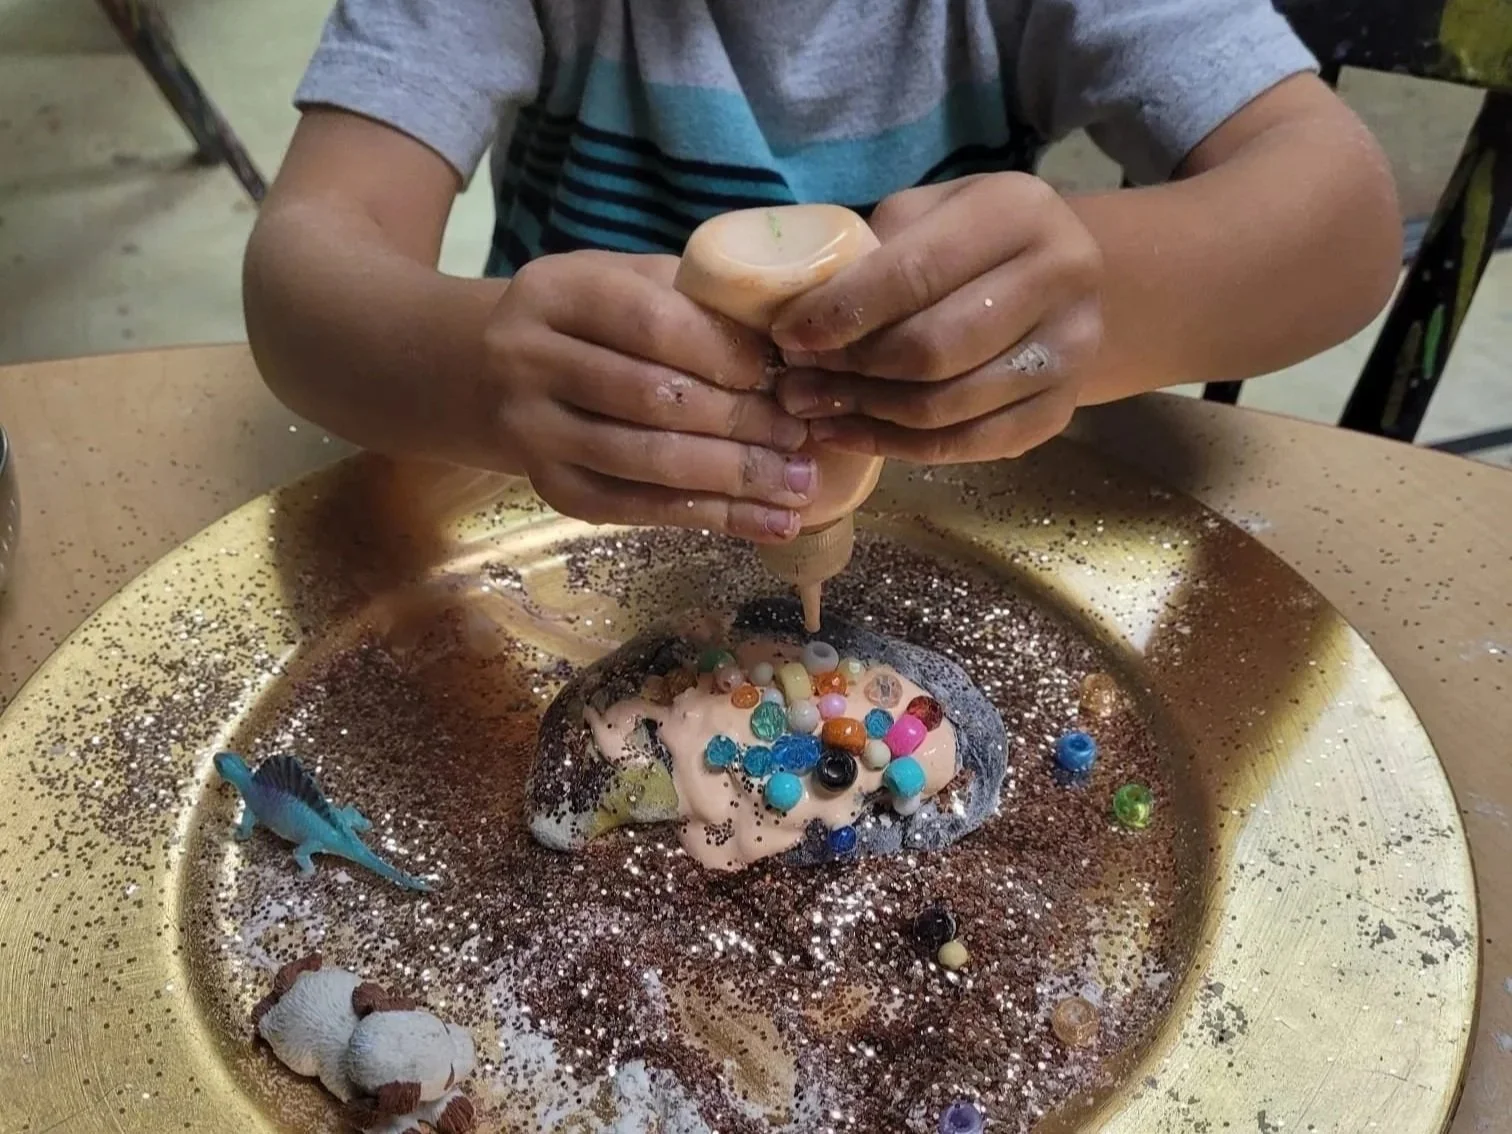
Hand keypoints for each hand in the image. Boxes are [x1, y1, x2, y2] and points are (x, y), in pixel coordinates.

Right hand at [482, 251, 812, 541]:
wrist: (482, 372)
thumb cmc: (585, 320)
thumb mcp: (622, 281)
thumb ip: (691, 298)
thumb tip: (789, 343)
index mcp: (555, 292)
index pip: (649, 322)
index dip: (721, 351)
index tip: (779, 373)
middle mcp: (528, 360)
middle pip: (651, 397)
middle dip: (739, 421)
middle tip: (801, 436)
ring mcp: (532, 431)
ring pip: (647, 461)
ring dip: (733, 477)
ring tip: (798, 486)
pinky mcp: (550, 489)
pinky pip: (637, 509)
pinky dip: (710, 518)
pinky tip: (768, 523)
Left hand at [769, 173, 1102, 462]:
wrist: (1059, 281)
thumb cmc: (969, 242)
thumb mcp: (926, 216)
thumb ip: (871, 253)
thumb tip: (792, 311)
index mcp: (1019, 211)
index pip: (916, 273)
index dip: (843, 312)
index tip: (788, 335)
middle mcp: (1061, 278)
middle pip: (934, 349)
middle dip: (853, 371)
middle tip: (796, 382)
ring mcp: (1071, 351)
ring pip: (947, 406)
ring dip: (867, 414)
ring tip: (813, 409)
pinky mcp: (1059, 411)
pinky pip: (966, 445)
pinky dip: (897, 446)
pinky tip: (850, 432)